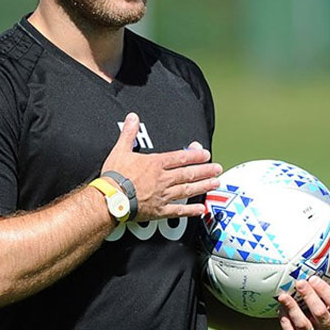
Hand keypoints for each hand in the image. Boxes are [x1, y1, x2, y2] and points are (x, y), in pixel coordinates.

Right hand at [101, 112, 221, 220]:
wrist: (111, 199)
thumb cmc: (114, 176)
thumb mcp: (120, 150)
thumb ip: (129, 133)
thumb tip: (133, 117)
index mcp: (155, 164)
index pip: (180, 158)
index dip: (194, 155)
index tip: (206, 154)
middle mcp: (163, 179)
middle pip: (188, 173)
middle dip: (205, 170)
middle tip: (218, 168)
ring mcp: (163, 195)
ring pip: (187, 190)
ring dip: (203, 186)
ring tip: (215, 183)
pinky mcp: (159, 211)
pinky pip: (178, 211)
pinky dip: (190, 210)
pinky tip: (201, 209)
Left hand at [277, 254, 329, 329]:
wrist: (312, 325)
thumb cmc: (327, 303)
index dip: (325, 291)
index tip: (313, 278)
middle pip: (321, 314)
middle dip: (309, 297)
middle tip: (299, 282)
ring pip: (304, 326)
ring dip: (293, 310)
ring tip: (283, 296)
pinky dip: (285, 320)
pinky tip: (280, 308)